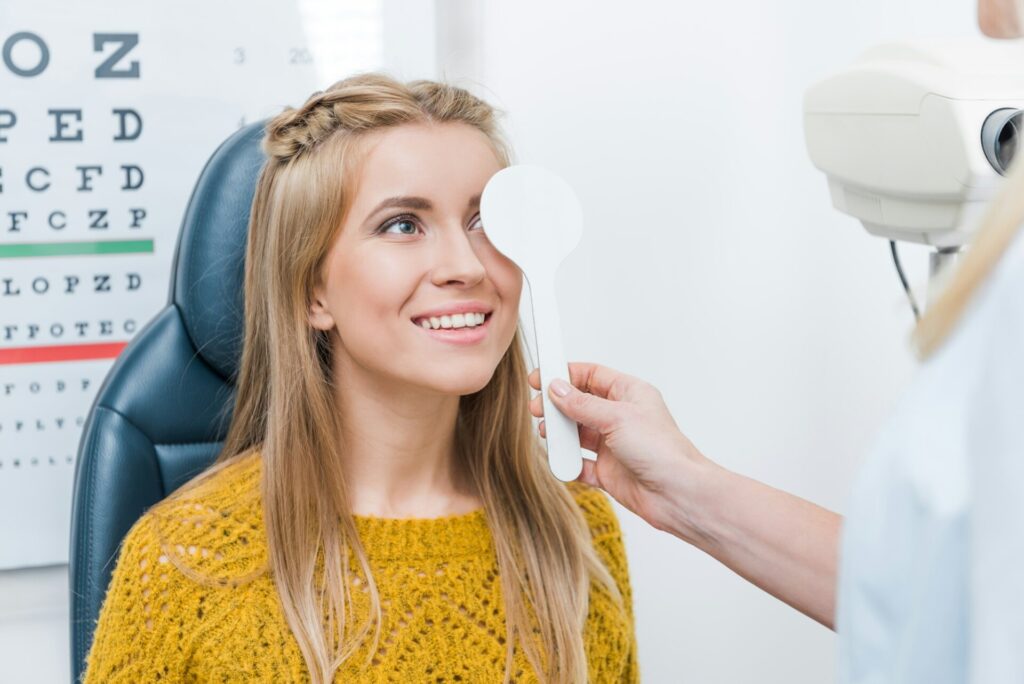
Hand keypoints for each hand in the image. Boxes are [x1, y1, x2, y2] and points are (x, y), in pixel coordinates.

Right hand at [528, 363, 710, 534]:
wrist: (676, 495)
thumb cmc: (662, 451)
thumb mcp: (617, 417)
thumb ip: (582, 404)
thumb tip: (557, 389)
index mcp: (630, 394)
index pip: (592, 375)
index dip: (566, 375)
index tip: (541, 378)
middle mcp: (621, 417)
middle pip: (580, 403)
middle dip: (557, 405)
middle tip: (537, 409)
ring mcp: (614, 445)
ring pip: (577, 433)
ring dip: (560, 434)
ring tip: (548, 434)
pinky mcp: (609, 471)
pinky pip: (580, 464)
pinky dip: (568, 463)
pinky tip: (561, 462)